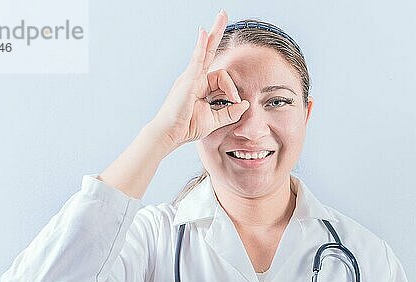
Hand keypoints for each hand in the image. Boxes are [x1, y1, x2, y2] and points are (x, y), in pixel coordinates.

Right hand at [151, 10, 249, 148]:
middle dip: (216, 32)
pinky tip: (204, 32)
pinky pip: (196, 60)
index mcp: (200, 86)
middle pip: (208, 50)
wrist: (170, 134)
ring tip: (222, 15)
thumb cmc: (187, 127)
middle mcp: (194, 77)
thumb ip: (231, 112)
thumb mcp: (215, 120)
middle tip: (223, 13)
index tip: (237, 101)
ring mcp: (189, 76)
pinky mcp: (187, 80)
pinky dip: (200, 46)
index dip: (232, 89)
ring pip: (206, 54)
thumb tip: (245, 104)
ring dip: (215, 34)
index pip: (221, 77)